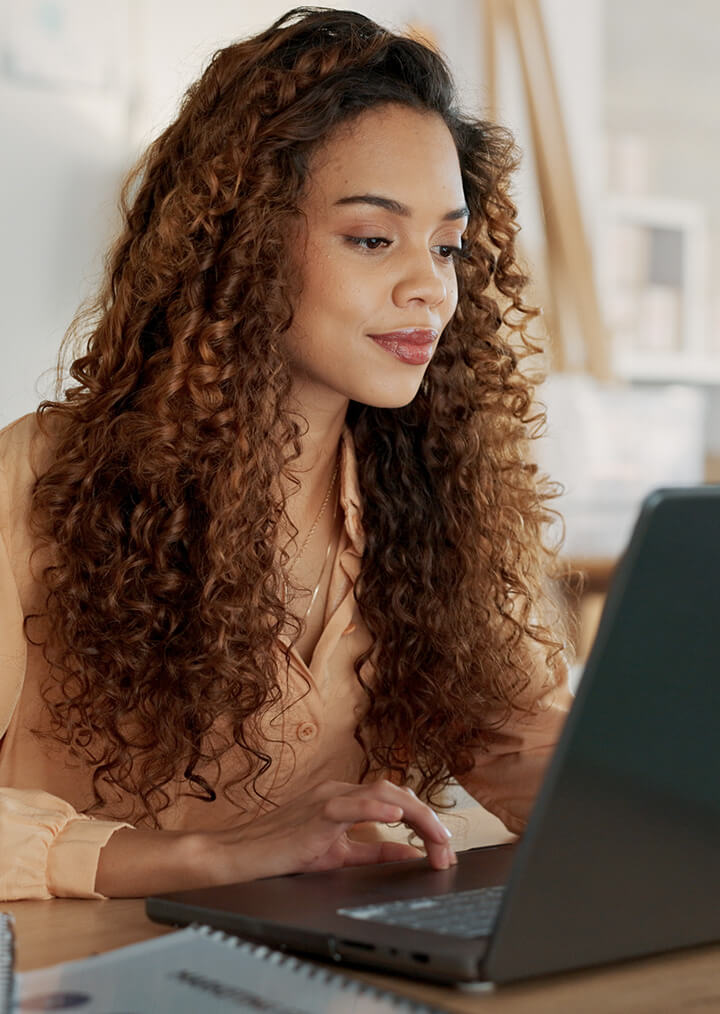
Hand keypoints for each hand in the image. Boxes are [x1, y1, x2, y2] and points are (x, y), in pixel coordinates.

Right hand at [95, 778, 456, 896]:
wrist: (240, 856)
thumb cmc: (280, 852)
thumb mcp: (337, 854)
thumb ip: (373, 852)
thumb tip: (407, 854)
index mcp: (346, 799)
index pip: (396, 802)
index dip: (425, 822)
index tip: (443, 847)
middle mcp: (340, 791)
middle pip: (397, 793)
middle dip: (428, 820)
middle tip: (448, 849)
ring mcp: (328, 798)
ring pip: (383, 794)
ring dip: (416, 816)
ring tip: (437, 837)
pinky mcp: (316, 813)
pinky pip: (351, 805)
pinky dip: (376, 807)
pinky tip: (396, 816)